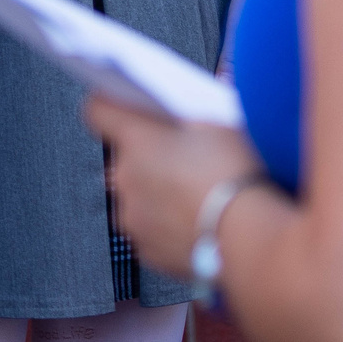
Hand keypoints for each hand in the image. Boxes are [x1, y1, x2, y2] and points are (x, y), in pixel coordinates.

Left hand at [84, 97, 266, 280]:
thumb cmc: (232, 175)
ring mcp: (132, 216)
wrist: (245, 238)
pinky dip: (162, 222)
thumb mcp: (219, 123)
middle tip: (180, 155)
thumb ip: (191, 111)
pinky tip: (192, 219)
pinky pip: (146, 227)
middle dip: (145, 154)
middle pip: (122, 156)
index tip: (123, 106)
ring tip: (191, 193)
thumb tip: (195, 95)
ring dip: (152, 190)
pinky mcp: (144, 249)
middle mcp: (124, 178)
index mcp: (136, 140)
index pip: (97, 110)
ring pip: (133, 194)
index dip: (109, 104)